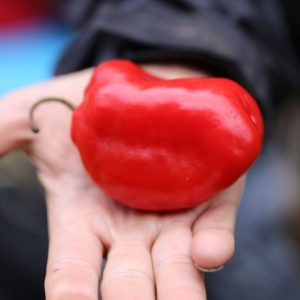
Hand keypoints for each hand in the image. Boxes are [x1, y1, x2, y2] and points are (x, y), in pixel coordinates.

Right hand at [0, 65, 244, 299]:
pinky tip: (208, 254)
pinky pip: (214, 228)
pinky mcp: (207, 199)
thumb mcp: (32, 117)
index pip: (72, 271)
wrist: (137, 87)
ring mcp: (172, 218)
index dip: (70, 293)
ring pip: (177, 267)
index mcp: (84, 221)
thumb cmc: (85, 105)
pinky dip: (214, 244)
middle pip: (129, 281)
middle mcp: (129, 230)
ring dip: (180, 291)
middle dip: (130, 299)